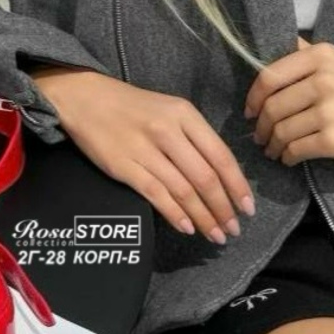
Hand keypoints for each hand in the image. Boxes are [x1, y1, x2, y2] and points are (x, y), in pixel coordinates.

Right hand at [30, 68, 254, 243]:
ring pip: (183, 190)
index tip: (248, 208)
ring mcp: (144, 149)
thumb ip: (195, 139)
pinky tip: (187, 227)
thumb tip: (222, 178)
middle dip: (223, 208)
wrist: (85, 98)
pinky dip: (175, 213)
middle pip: (205, 177)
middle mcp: (168, 131)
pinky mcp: (123, 166)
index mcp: (185, 115)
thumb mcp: (171, 110)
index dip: (237, 185)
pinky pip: (156, 194)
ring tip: (215, 234)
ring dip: (203, 216)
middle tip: (233, 230)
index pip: (221, 155)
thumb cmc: (134, 107)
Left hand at [244, 38, 333, 165]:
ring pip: (282, 131)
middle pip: (273, 108)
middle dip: (261, 127)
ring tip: (273, 149)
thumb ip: (304, 53)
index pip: (269, 77)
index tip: (250, 110)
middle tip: (259, 136)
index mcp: (321, 56)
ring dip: (272, 145)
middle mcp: (324, 80)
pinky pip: (296, 150)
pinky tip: (289, 157)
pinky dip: (287, 157)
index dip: (253, 97)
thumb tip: (264, 51)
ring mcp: (329, 111)